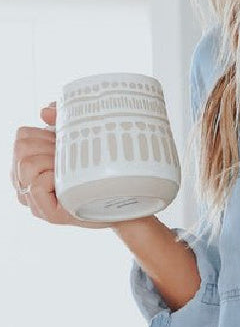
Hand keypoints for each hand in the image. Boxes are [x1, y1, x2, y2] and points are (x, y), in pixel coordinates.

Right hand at [10, 102, 117, 228]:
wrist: (129, 196)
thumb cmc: (101, 167)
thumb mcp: (82, 138)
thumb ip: (63, 119)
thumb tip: (44, 111)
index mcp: (28, 163)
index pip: (22, 136)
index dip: (47, 134)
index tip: (67, 145)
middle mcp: (25, 182)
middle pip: (23, 148)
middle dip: (52, 148)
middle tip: (72, 160)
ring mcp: (35, 201)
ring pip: (28, 165)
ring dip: (55, 162)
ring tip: (73, 172)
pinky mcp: (49, 214)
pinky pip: (37, 185)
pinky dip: (55, 179)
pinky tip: (70, 184)